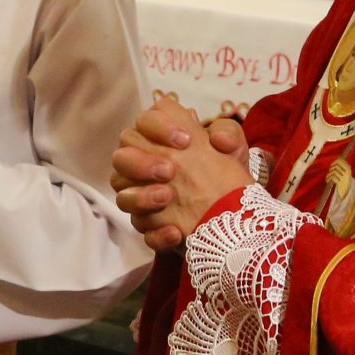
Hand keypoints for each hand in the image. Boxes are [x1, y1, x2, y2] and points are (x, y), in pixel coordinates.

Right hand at [112, 96, 252, 252]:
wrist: (234, 208)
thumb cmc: (226, 169)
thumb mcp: (234, 148)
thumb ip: (229, 134)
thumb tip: (218, 140)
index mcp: (159, 138)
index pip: (144, 121)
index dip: (158, 127)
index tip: (185, 140)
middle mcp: (142, 165)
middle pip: (121, 157)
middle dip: (141, 162)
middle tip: (169, 170)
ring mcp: (142, 198)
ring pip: (122, 197)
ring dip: (141, 197)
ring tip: (167, 197)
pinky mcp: (151, 227)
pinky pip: (143, 230)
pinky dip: (157, 233)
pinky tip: (176, 231)